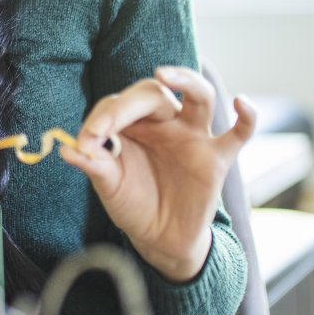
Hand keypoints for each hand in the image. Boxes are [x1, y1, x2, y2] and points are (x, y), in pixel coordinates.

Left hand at [57, 66, 255, 282]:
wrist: (159, 239)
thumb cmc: (133, 203)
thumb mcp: (108, 185)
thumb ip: (93, 164)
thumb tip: (65, 147)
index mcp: (133, 124)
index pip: (117, 104)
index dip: (101, 117)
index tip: (84, 141)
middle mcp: (164, 123)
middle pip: (153, 94)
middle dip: (127, 104)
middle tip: (106, 125)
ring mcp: (193, 137)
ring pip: (198, 95)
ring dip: (185, 79)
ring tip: (163, 74)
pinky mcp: (217, 158)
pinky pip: (239, 134)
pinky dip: (248, 117)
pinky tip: (242, 104)